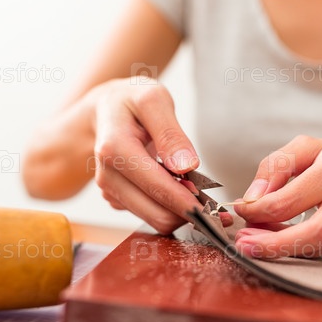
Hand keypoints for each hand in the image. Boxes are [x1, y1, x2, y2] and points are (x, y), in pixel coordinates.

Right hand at [92, 79, 202, 233]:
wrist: (105, 111)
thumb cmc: (132, 102)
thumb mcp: (154, 100)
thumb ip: (171, 133)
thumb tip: (186, 167)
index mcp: (115, 149)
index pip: (159, 189)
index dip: (190, 203)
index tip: (216, 207)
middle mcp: (108, 176)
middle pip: (158, 216)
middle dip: (188, 211)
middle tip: (212, 200)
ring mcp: (110, 191)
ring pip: (156, 221)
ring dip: (180, 211)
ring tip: (196, 191)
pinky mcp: (116, 199)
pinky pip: (149, 214)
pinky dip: (167, 207)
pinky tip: (175, 187)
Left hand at [233, 136, 321, 257]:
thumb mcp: (305, 149)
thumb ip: (275, 166)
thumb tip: (253, 198)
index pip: (293, 197)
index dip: (261, 210)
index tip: (242, 211)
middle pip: (316, 232)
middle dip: (275, 244)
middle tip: (244, 245)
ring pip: (320, 247)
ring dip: (283, 249)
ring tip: (256, 243)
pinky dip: (299, 249)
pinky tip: (282, 240)